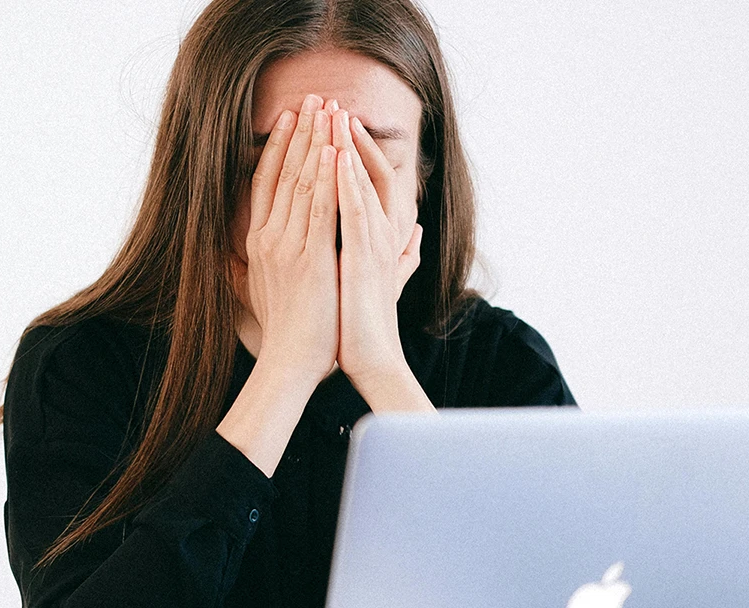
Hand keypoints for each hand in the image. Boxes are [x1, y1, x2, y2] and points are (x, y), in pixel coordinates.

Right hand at [235, 93, 340, 385]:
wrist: (290, 363)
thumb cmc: (284, 332)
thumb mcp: (262, 291)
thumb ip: (255, 266)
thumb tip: (240, 255)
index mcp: (259, 243)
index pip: (267, 183)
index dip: (279, 147)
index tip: (291, 118)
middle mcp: (269, 238)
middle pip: (284, 173)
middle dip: (301, 133)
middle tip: (314, 98)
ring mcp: (288, 247)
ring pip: (303, 183)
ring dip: (317, 143)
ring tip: (328, 110)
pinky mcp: (311, 259)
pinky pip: (320, 209)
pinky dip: (328, 177)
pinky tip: (336, 151)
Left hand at [331, 108, 422, 385]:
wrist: (372, 361)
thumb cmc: (367, 325)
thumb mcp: (381, 280)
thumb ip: (401, 255)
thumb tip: (416, 235)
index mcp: (383, 237)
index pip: (372, 181)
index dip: (356, 150)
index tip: (336, 124)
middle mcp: (384, 235)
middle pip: (369, 172)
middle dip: (350, 137)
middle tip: (332, 103)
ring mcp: (376, 245)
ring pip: (363, 184)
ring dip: (349, 148)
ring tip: (334, 115)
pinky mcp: (364, 259)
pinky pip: (354, 212)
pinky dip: (346, 183)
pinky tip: (334, 157)